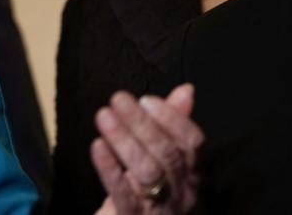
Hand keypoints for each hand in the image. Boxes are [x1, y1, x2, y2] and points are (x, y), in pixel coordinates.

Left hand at [90, 84, 202, 214]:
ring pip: (148, 171)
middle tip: (118, 99)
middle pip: (168, 153)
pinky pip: (123, 194)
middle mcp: (183, 191)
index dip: (172, 118)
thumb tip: (186, 90)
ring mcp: (162, 208)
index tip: (146, 100)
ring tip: (104, 116)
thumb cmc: (153, 193)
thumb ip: (175, 124)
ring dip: (124, 139)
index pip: (193, 143)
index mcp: (194, 174)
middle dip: (142, 123)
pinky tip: (97, 146)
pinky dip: (110, 168)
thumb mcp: (165, 159)